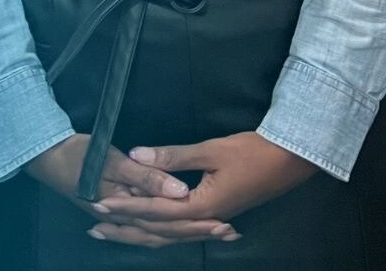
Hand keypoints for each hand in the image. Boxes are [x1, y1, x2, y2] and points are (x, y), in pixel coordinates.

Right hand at [23, 134, 232, 247]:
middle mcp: (125, 220)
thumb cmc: (77, 154)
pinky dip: (164, 230)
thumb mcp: (112, 161)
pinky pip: (146, 228)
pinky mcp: (115, 210)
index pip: (169, 221)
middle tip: (229, 233)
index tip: (225, 223)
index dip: (198, 223)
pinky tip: (173, 228)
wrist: (44, 156)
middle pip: (167, 232)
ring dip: (183, 233)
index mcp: (128, 209)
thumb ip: (146, 177)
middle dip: (197, 232)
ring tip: (212, 233)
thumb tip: (179, 192)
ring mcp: (118, 218)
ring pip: (156, 233)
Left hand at [84, 131, 316, 246]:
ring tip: (114, 231)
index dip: (126, 207)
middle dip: (125, 229)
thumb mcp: (211, 150)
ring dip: (139, 232)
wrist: (290, 161)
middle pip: (157, 231)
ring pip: (168, 234)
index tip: (100, 204)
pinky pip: (181, 230)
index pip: (155, 210)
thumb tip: (136, 155)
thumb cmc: (253, 152)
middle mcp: (202, 219)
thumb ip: (172, 156)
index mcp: (200, 206)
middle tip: (95, 228)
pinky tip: (150, 230)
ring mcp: (210, 219)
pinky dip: (161, 231)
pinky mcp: (214, 214)